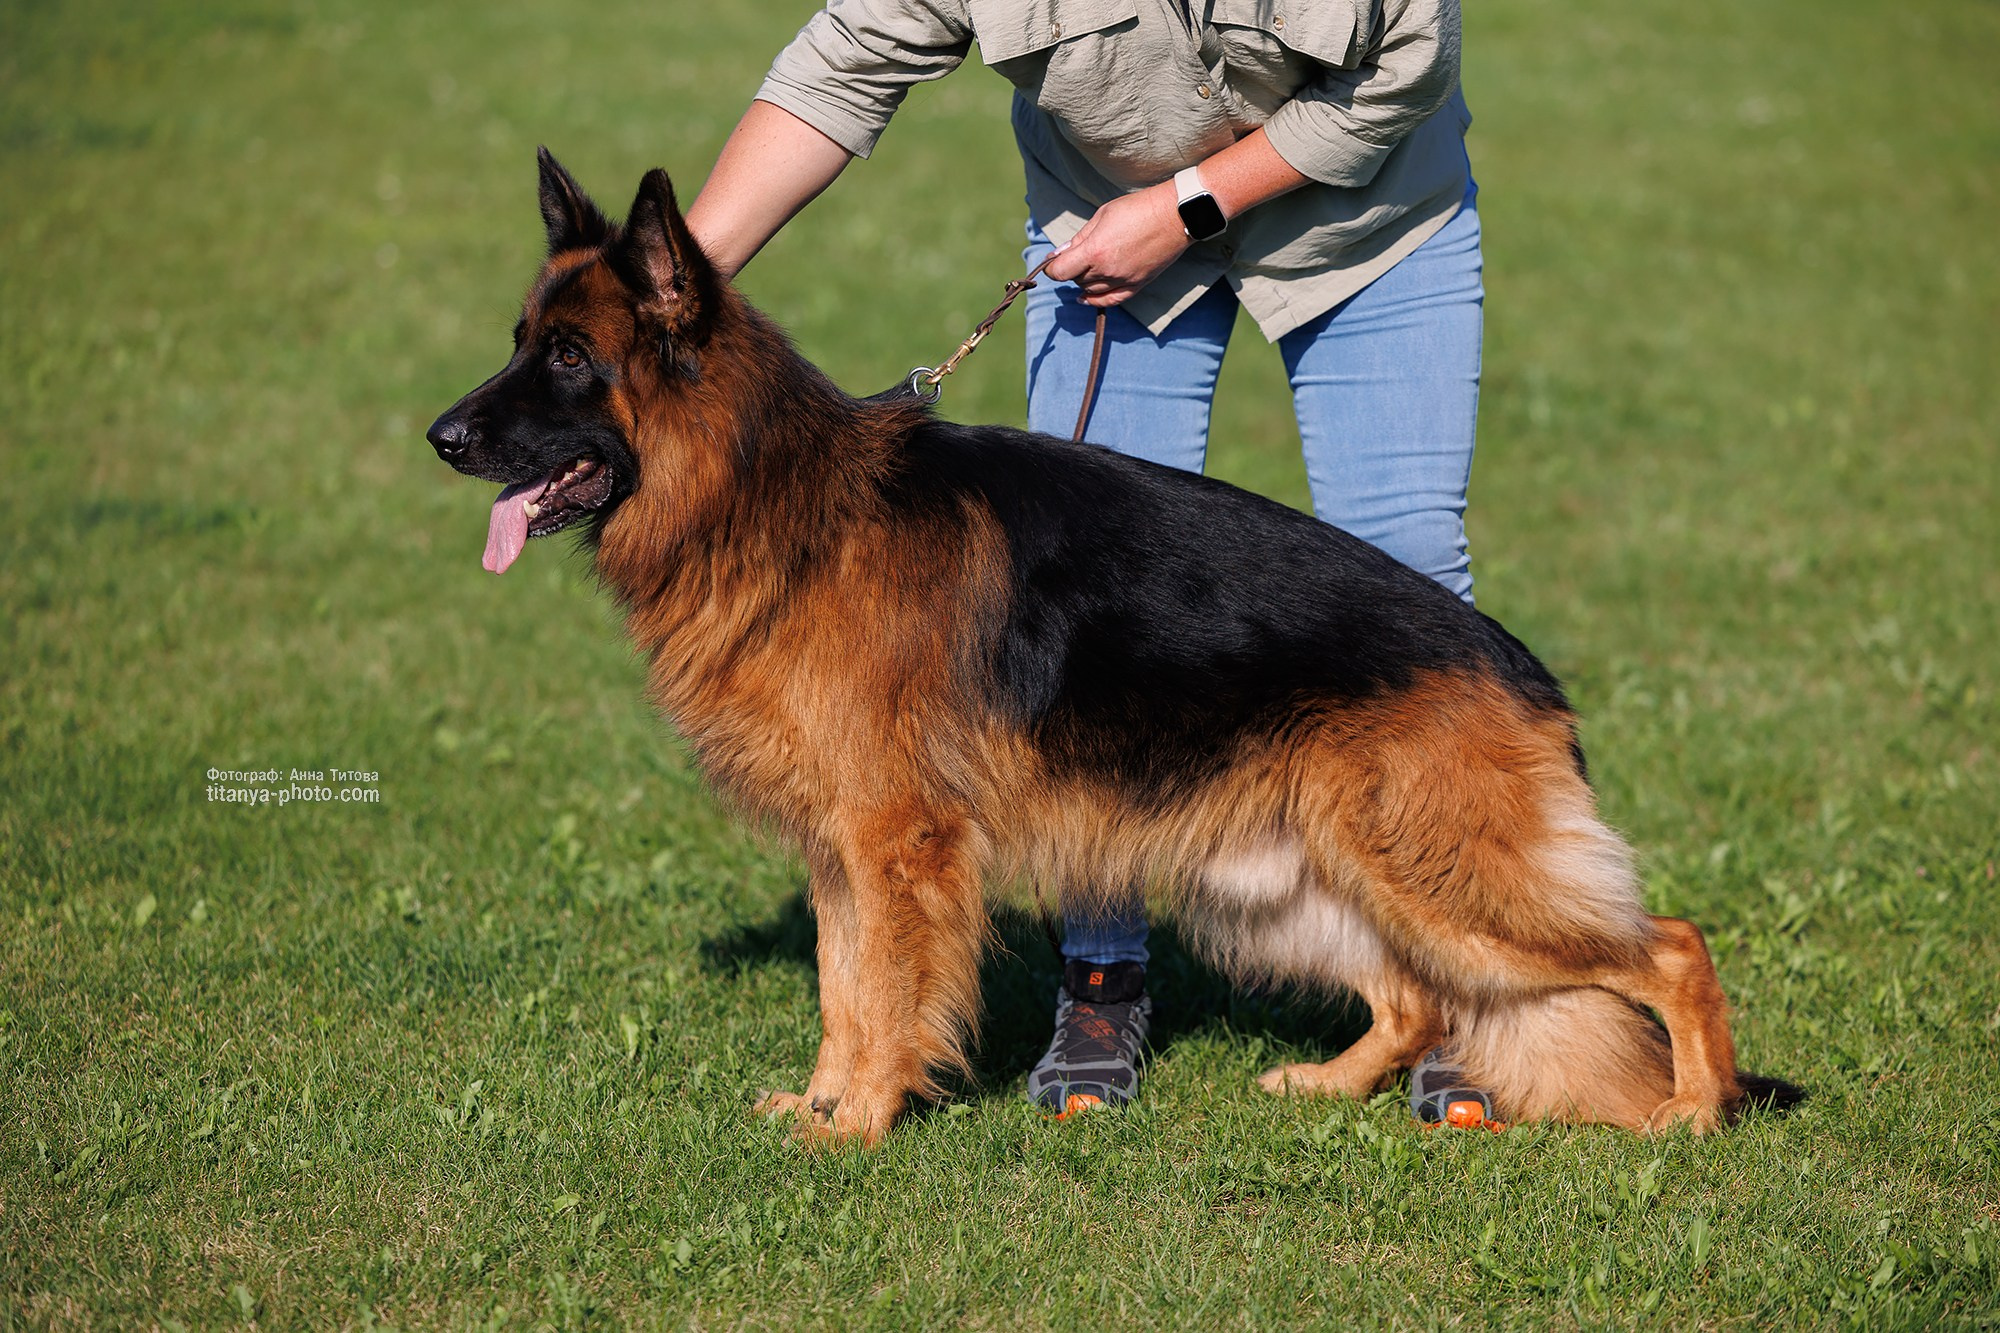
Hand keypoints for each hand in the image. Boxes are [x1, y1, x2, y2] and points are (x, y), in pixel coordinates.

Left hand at [1042, 184, 1191, 308]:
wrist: (1174, 215)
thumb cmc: (1138, 208)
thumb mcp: (1102, 215)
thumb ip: (1079, 238)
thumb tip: (1058, 254)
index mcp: (1095, 251)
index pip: (1061, 271)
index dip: (1052, 268)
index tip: (1052, 262)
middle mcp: (1107, 270)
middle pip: (1076, 279)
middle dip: (1070, 268)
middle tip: (1073, 255)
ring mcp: (1123, 280)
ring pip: (1091, 290)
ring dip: (1083, 280)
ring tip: (1085, 266)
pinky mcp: (1137, 285)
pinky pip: (1111, 300)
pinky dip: (1095, 301)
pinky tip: (1084, 298)